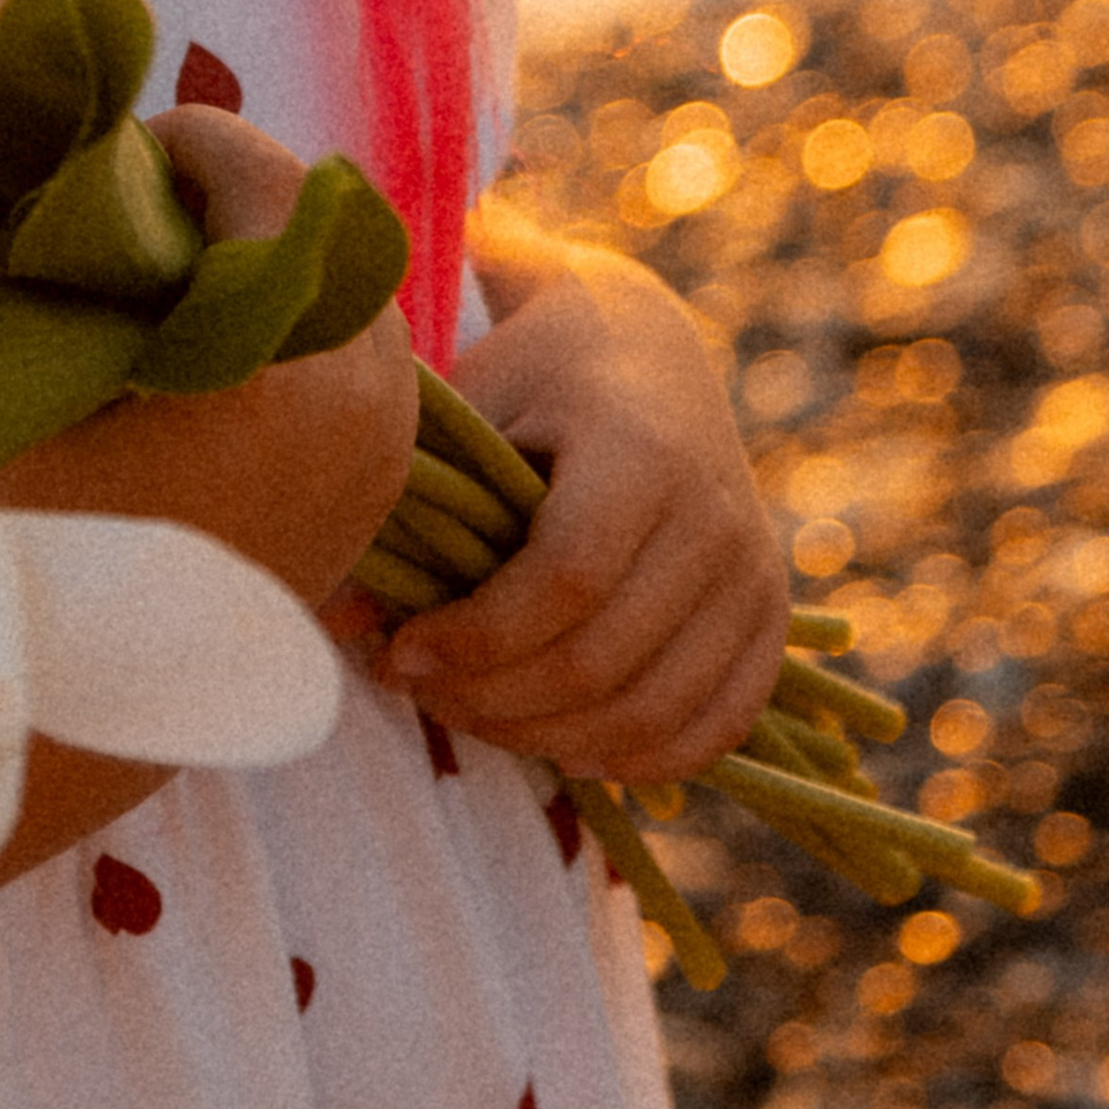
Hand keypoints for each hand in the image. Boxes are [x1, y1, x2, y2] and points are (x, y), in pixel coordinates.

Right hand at [0, 105, 416, 612]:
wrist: (67, 718)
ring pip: (351, 298)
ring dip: (271, 267)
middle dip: (238, 200)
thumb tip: (96, 178)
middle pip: (325, 230)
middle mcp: (360, 407)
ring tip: (172, 283)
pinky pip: (358, 370)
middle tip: (143, 211)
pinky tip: (207, 357)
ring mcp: (379, 459)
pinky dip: (296, 336)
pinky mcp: (370, 501)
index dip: (193, 144)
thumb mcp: (23, 373)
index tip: (125, 155)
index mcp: (283, 368)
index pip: (268, 178)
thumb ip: (75, 258)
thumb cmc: (21, 547)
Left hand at [376, 218, 783, 783]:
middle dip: (495, 700)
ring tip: (471, 715)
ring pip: (654, 713)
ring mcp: (754, 574)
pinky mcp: (770, 618)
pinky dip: (637, 759)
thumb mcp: (470, 405)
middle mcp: (715, 516)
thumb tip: (337, 618)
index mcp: (642, 449)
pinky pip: (714, 726)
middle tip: (419, 691)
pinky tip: (563, 746)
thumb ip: (410, 500)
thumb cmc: (533, 372)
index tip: (398, 651)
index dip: (477, 638)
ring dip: (549, 741)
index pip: (566, 581)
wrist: (644, 349)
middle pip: (603, 661)